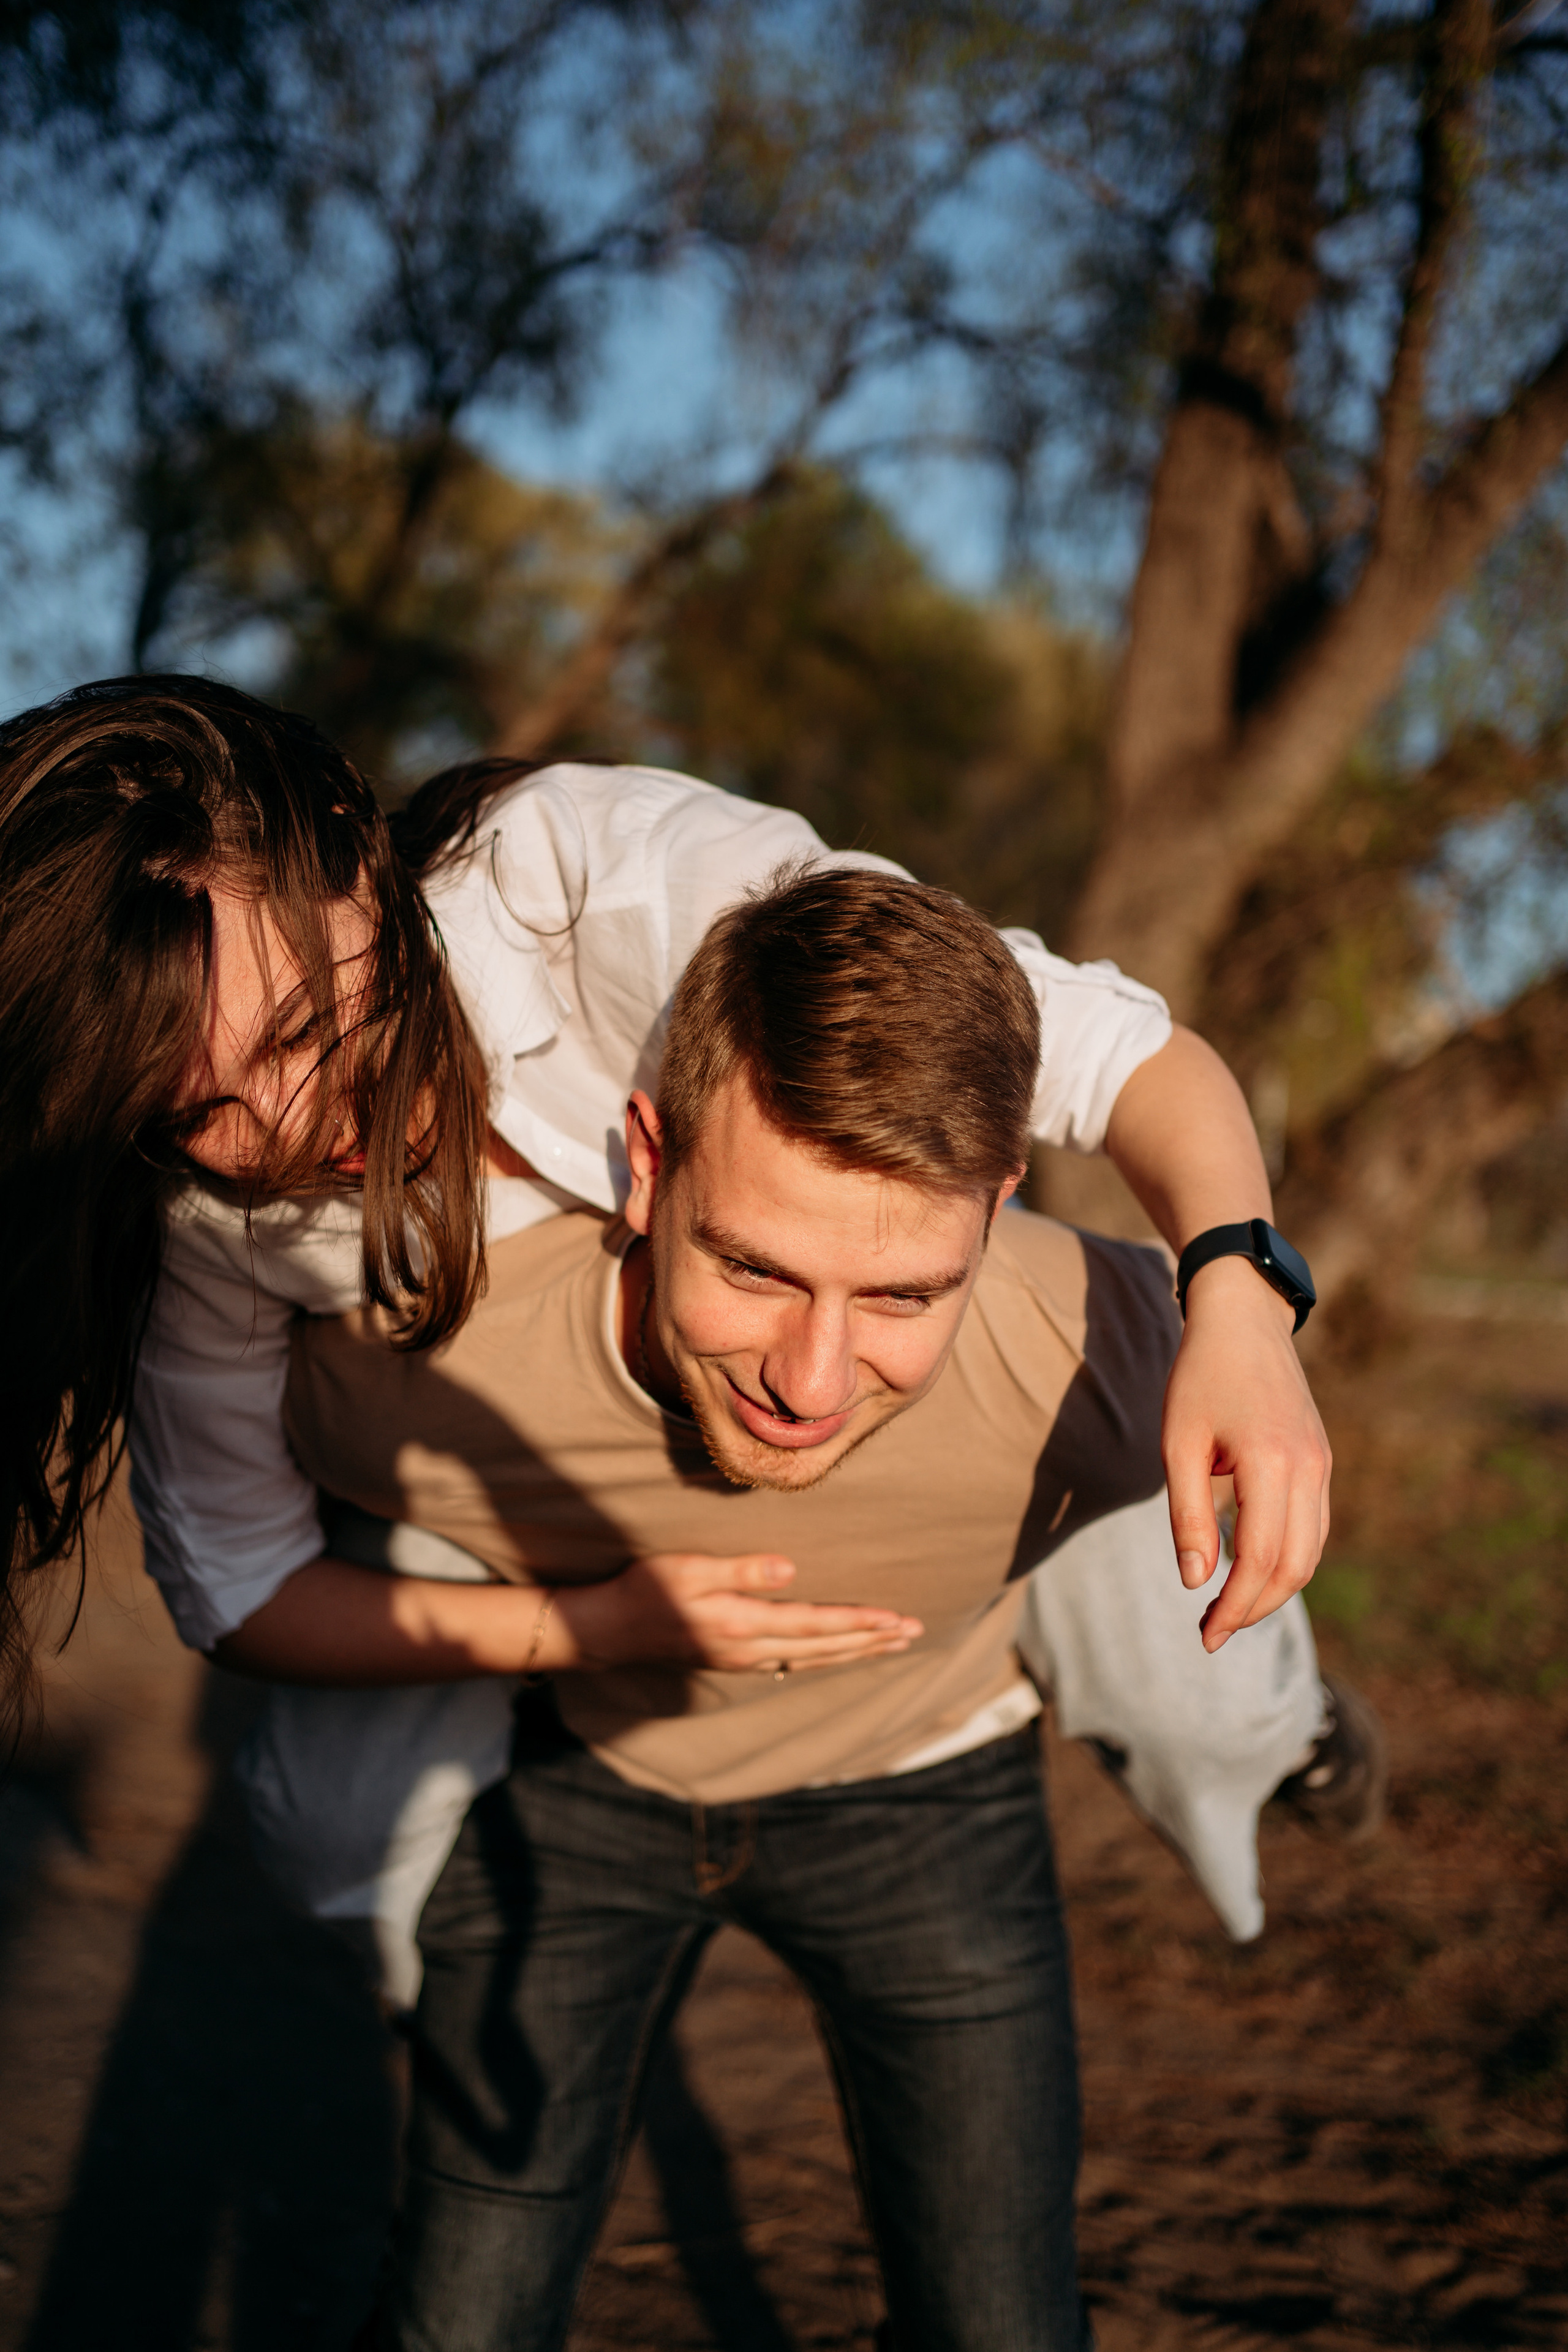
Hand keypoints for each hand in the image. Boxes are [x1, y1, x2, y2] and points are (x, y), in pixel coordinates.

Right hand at [555, 1551, 923, 1674]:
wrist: (609, 1630)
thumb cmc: (646, 1590)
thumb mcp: (689, 1570)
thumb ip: (740, 1570)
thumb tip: (789, 1568)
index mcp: (744, 1624)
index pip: (817, 1625)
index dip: (860, 1622)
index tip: (898, 1619)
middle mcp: (750, 1649)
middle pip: (825, 1647)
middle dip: (872, 1640)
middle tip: (914, 1632)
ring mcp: (743, 1658)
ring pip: (813, 1658)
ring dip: (855, 1651)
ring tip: (890, 1643)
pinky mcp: (734, 1659)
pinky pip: (793, 1661)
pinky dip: (825, 1657)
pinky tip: (836, 1654)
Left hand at [1162, 1256, 1331, 1650]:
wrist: (1243, 1319)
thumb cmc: (1200, 1375)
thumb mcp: (1179, 1443)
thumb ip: (1189, 1514)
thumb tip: (1196, 1581)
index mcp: (1272, 1462)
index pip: (1262, 1559)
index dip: (1235, 1606)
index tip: (1205, 1635)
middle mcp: (1309, 1469)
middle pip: (1295, 1566)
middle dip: (1254, 1607)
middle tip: (1211, 1631)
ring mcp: (1321, 1465)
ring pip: (1311, 1552)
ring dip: (1273, 1588)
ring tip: (1227, 1607)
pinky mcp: (1321, 1461)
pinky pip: (1313, 1527)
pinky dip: (1287, 1558)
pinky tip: (1251, 1567)